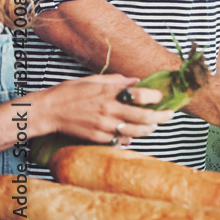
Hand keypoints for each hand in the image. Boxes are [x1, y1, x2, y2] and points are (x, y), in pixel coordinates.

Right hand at [36, 74, 174, 144]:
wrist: (49, 111)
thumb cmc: (72, 92)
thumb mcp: (95, 80)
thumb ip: (119, 81)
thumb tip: (138, 81)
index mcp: (109, 93)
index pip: (141, 95)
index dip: (155, 96)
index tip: (162, 96)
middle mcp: (109, 110)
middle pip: (144, 117)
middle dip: (161, 117)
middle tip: (170, 115)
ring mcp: (104, 126)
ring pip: (136, 132)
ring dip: (150, 129)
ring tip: (155, 125)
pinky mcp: (98, 138)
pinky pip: (120, 140)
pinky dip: (130, 137)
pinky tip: (134, 133)